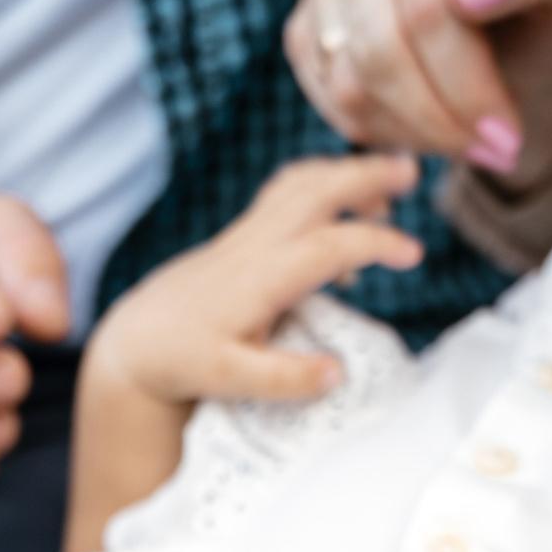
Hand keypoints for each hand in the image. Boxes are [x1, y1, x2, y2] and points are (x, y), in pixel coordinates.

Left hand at [86, 154, 425, 406]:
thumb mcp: (229, 380)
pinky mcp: (243, 236)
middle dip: (364, 176)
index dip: (372, 242)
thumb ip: (283, 379)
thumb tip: (336, 372)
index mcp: (257, 279)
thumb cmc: (182, 359)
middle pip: (314, 192)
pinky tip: (346, 210)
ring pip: (300, 184)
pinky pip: (287, 193)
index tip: (413, 253)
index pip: (325, 246)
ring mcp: (247, 235)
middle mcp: (254, 246)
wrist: (137, 338)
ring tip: (390, 183)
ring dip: (346, 174)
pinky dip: (323, 186)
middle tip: (411, 171)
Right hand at [283, 0, 551, 166]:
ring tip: (470, 135)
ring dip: (417, 132)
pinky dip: (384, 131)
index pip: (427, 11)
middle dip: (441, 119)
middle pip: (380, 52)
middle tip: (493, 149)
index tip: (507, 138)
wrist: (508, 5)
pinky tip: (433, 127)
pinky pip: (331, 100)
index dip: (467, 85)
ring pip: (350, 85)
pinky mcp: (307, 28)